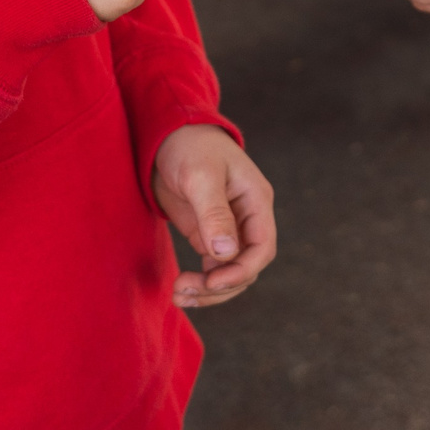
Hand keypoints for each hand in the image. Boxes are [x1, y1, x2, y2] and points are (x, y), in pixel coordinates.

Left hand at [152, 125, 275, 307]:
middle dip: (219, 285)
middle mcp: (247, 219)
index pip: (261, 248)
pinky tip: (180, 290)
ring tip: (178, 295)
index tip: (212, 282)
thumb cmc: (190, 147)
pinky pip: (213, 268)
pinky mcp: (208, 234)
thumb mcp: (201, 177)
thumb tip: (226, 253)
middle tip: (184, 290)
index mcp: (256, 201)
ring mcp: (228, 228)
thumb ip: (214, 213)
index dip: (241, 271)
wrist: (167, 135)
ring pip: (229, 272)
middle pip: (246, 267)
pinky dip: (199, 283)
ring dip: (208, 290)